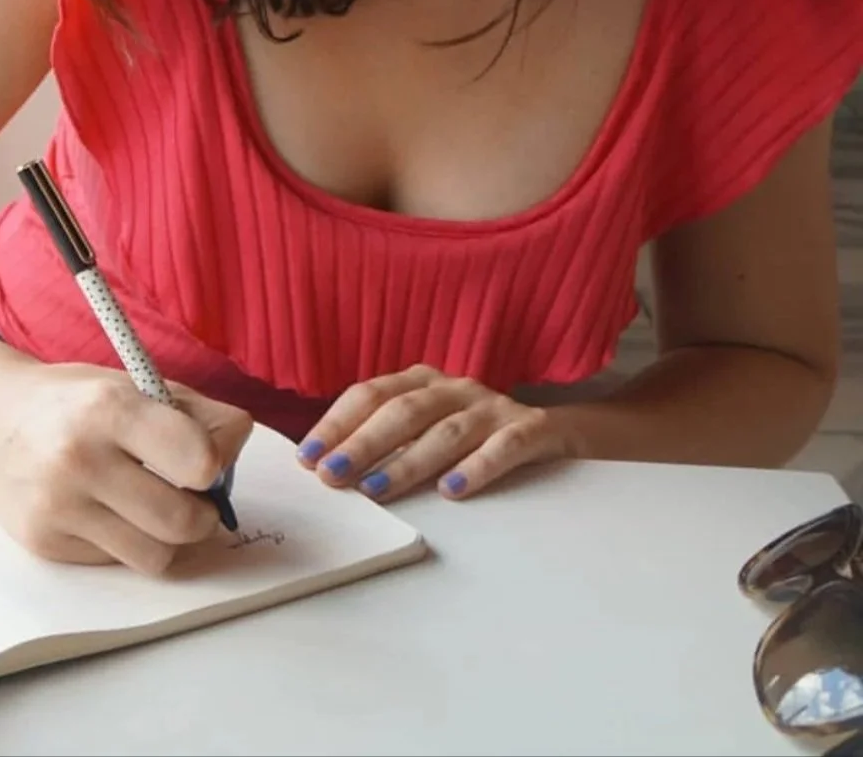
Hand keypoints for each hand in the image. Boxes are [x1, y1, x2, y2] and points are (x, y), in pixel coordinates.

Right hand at [0, 361, 252, 574]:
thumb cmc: (78, 401)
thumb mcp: (136, 384)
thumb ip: (198, 414)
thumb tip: (236, 449)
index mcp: (110, 407)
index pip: (196, 459)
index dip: (215, 466)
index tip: (207, 463)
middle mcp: (79, 458)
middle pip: (180, 521)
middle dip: (203, 516)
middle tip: (196, 499)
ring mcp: (58, 507)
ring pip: (154, 556)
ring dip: (170, 538)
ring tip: (158, 507)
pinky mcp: (44, 543)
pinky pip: (116, 562)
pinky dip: (127, 542)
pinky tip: (111, 511)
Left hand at [297, 365, 577, 501]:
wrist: (562, 433)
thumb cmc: (478, 439)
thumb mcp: (431, 431)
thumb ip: (389, 441)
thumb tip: (328, 467)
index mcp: (423, 381)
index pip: (370, 394)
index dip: (337, 423)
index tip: (307, 456)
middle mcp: (456, 387)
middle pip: (402, 411)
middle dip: (361, 443)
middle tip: (331, 475)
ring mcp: (495, 406)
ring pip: (446, 431)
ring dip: (407, 461)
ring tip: (376, 488)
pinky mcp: (535, 429)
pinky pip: (506, 445)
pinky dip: (479, 465)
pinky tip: (454, 489)